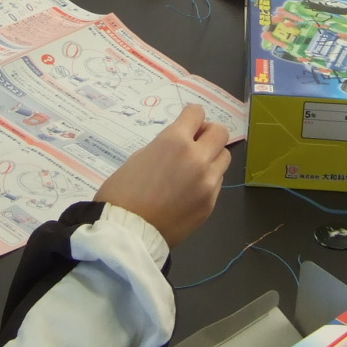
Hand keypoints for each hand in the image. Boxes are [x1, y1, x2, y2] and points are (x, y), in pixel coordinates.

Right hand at [95, 105, 230, 247]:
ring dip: (211, 156)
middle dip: (208, 133)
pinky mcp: (210, 204)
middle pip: (220, 133)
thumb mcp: (140, 157)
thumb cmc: (122, 192)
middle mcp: (198, 158)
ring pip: (224, 158)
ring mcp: (208, 183)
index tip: (186, 123)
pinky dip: (207, 180)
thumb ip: (166, 147)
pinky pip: (217, 182)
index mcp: (175, 142)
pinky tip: (189, 189)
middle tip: (195, 142)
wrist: (127, 233)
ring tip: (193, 168)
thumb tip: (179, 147)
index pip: (197, 113)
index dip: (191, 116)